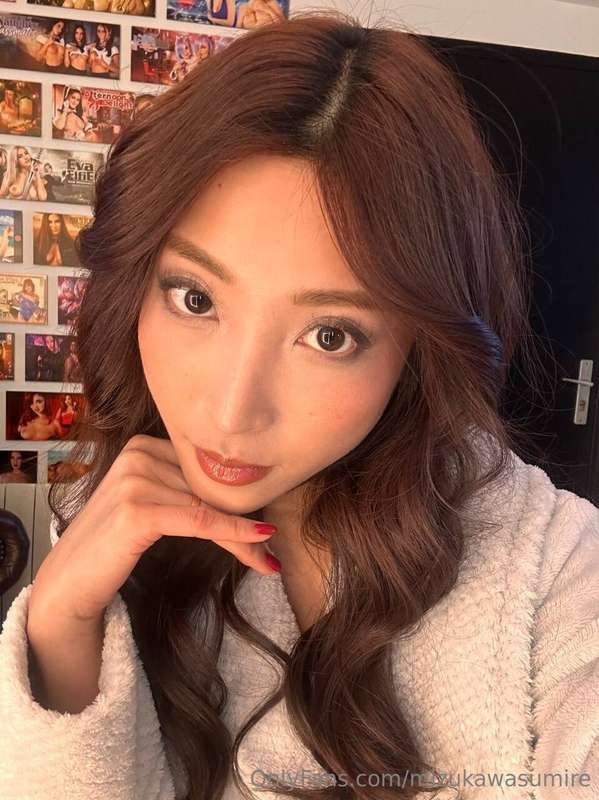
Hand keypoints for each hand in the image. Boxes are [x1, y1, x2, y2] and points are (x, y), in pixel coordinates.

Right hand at [29, 434, 278, 625]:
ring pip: (209, 508)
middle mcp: (137, 455)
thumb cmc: (112, 546)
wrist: (69, 582)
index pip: (203, 472)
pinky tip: (258, 544)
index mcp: (142, 446)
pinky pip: (200, 521)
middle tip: (270, 550)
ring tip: (265, 562)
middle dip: (242, 522)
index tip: (264, 524)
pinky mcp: (136, 512)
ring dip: (242, 538)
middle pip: (208, 489)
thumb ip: (182, 490)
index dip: (236, 499)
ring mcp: (135, 481)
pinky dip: (232, 533)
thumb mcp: (150, 506)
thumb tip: (243, 497)